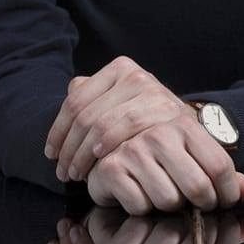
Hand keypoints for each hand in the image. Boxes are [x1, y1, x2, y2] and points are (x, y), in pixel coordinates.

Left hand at [45, 56, 191, 183]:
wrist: (192, 130)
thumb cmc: (149, 117)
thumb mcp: (124, 98)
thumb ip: (97, 91)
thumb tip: (73, 86)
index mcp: (121, 68)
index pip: (77, 100)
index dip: (58, 130)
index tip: (51, 153)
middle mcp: (137, 77)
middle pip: (86, 116)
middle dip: (68, 148)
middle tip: (62, 172)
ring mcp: (152, 95)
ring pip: (102, 127)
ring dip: (83, 156)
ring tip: (76, 175)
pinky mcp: (165, 116)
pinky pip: (127, 136)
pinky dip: (107, 152)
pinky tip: (100, 166)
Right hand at [85, 120, 243, 213]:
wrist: (110, 142)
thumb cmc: (163, 157)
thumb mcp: (197, 158)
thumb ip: (231, 180)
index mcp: (186, 125)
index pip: (221, 168)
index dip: (226, 195)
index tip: (220, 204)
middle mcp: (161, 132)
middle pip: (198, 189)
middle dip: (198, 207)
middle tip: (189, 207)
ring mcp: (134, 147)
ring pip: (168, 201)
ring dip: (167, 211)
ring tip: (160, 201)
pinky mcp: (111, 166)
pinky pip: (139, 206)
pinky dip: (141, 212)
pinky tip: (137, 200)